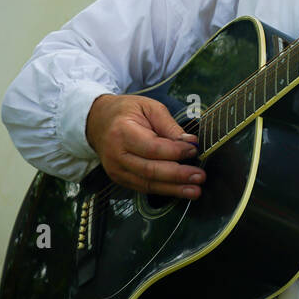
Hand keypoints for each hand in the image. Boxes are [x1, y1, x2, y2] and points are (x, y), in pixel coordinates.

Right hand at [85, 94, 204, 197]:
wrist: (98, 121)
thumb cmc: (126, 112)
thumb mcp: (149, 107)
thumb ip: (170, 126)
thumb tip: (190, 143)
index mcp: (122, 132)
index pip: (152, 147)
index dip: (175, 152)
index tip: (194, 150)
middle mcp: (116, 154)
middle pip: (150, 170)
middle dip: (178, 175)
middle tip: (200, 176)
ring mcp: (116, 170)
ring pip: (147, 184)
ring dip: (174, 189)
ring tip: (195, 190)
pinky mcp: (120, 179)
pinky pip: (143, 188)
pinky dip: (163, 190)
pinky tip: (180, 190)